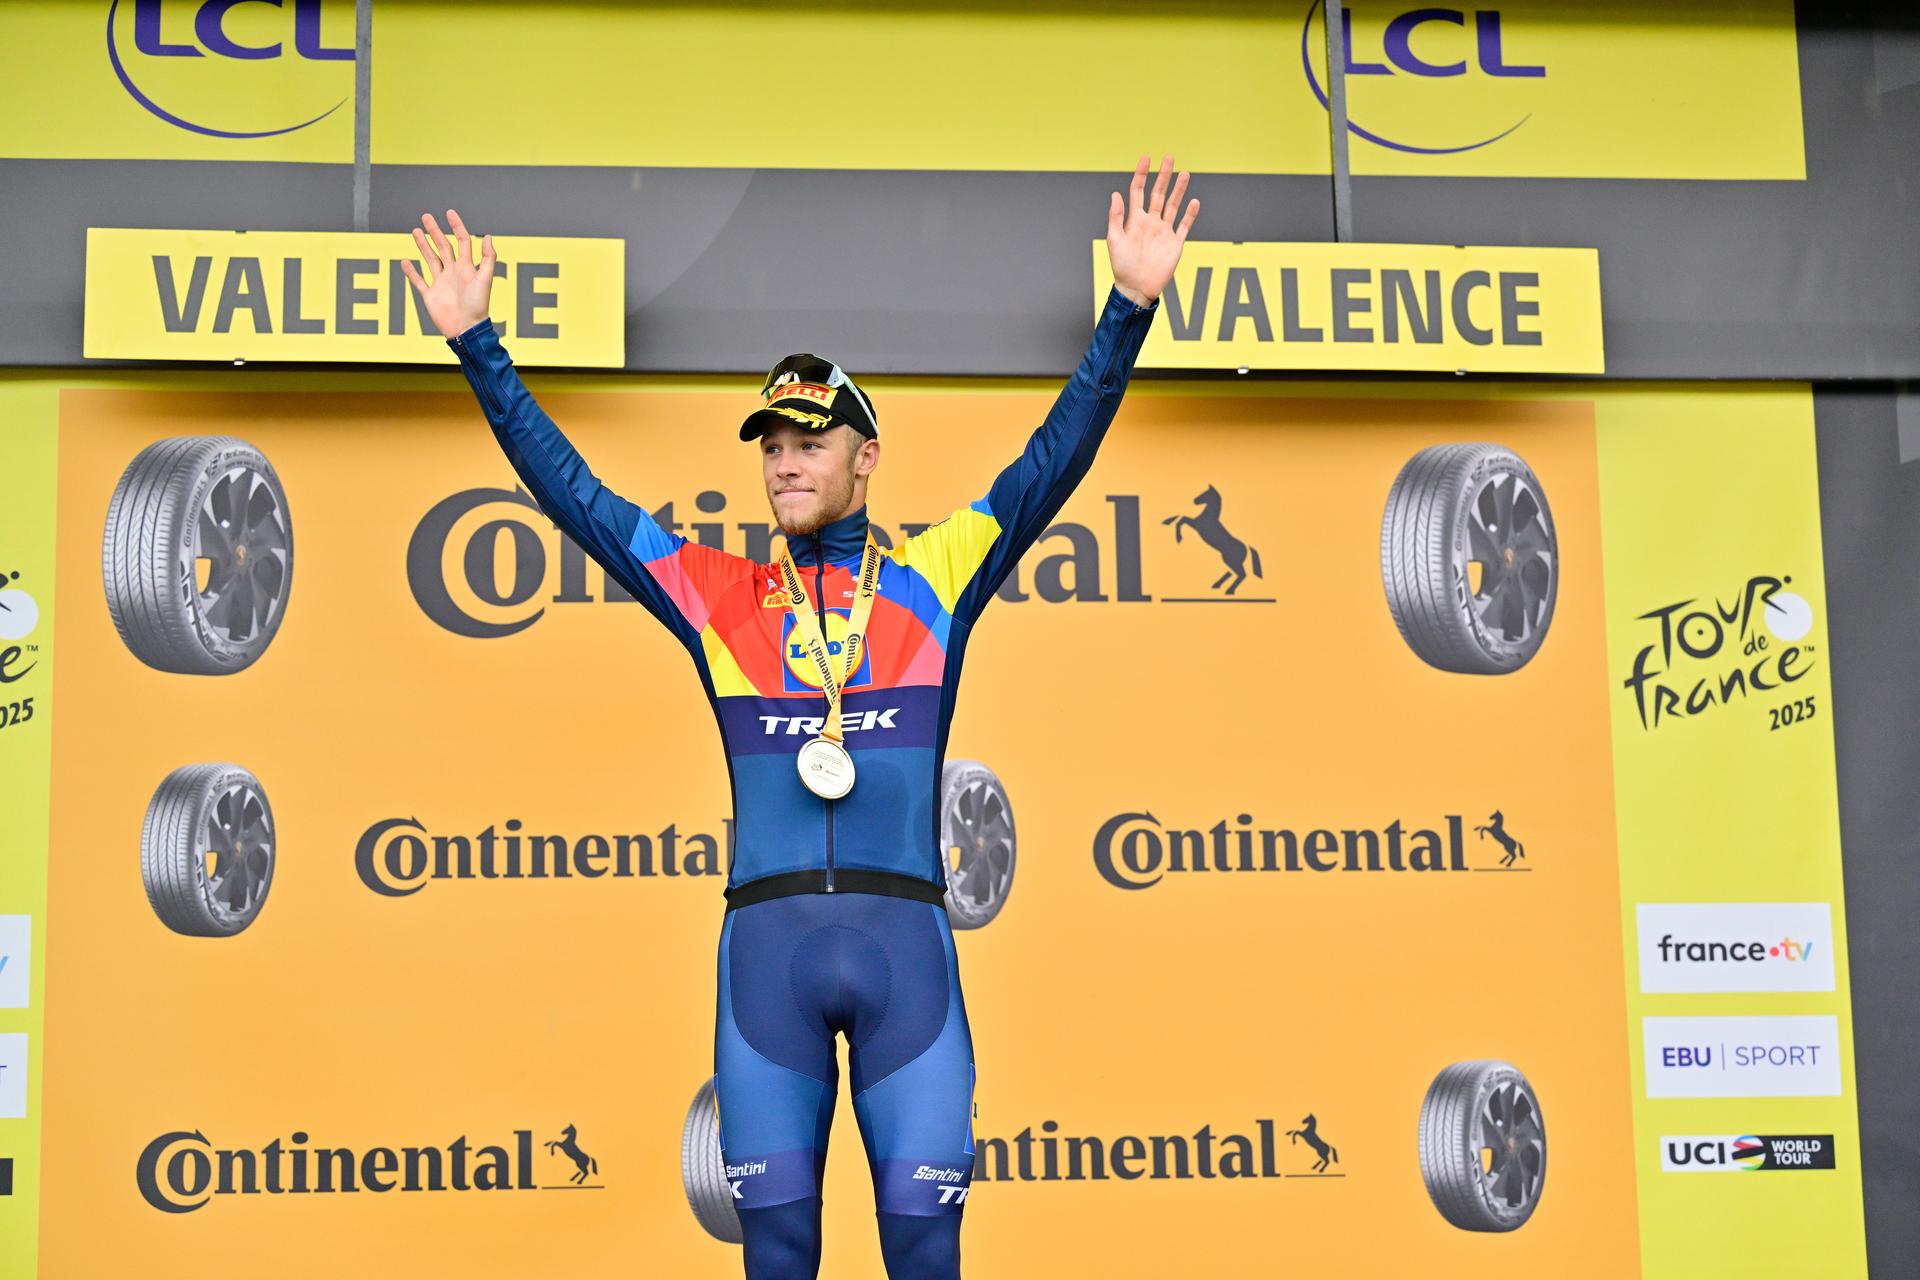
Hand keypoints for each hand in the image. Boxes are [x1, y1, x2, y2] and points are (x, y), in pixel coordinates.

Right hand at [399, 209, 495, 338]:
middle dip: (435, 231)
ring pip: (430, 259)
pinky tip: (405, 261)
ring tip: (415, 231)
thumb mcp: (485, 279)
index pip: (462, 241)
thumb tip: (488, 236)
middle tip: (426, 216)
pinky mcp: (430, 295)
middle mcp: (453, 273)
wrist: (466, 329)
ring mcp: (441, 283)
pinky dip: (411, 272)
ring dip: (423, 245)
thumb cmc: (478, 306)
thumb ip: (488, 258)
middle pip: (443, 247)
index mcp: (466, 268)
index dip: (457, 226)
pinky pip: (419, 281)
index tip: (449, 213)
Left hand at [1108, 155, 1197, 306]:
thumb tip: (1116, 194)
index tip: (1146, 159)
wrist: (1136, 289)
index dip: (1141, 174)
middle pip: (1158, 194)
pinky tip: (1194, 201)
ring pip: (1173, 206)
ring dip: (1179, 190)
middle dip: (1163, 176)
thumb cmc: (1122, 267)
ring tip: (1184, 173)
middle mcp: (1150, 222)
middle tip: (1169, 157)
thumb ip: (1116, 217)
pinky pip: (1184, 226)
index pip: (1138, 191)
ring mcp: (1163, 232)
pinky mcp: (1175, 244)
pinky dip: (1189, 214)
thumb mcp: (1115, 240)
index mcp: (1135, 220)